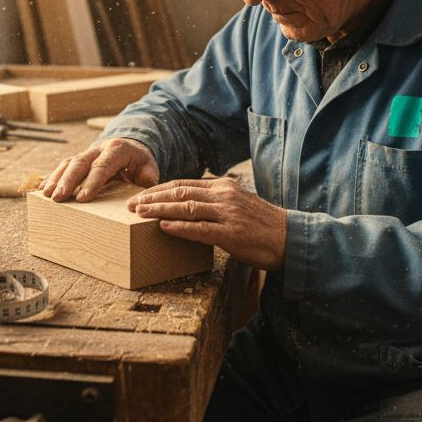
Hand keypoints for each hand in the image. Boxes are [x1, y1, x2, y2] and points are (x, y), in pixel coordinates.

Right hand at [41, 138, 158, 201]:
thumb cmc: (140, 161)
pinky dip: (52, 177)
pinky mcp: (78, 159)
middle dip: (67, 181)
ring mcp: (87, 153)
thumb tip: (140, 196)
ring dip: (56, 179)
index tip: (82, 198)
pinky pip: (63, 166)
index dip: (92, 182)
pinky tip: (43, 189)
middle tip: (58, 198)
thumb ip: (147, 179)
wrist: (131, 145)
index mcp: (118, 150)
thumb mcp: (149, 168)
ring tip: (46, 196)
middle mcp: (99, 148)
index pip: (102, 165)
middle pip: (80, 162)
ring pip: (68, 163)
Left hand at [128, 178, 286, 269]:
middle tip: (131, 205)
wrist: (290, 237)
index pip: (184, 183)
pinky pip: (200, 228)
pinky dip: (180, 226)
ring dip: (160, 209)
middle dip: (152, 198)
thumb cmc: (262, 225)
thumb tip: (188, 206)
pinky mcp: (231, 233)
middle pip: (180, 192)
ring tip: (139, 214)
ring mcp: (228, 213)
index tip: (140, 196)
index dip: (159, 189)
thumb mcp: (237, 205)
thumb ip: (215, 203)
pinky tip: (164, 227)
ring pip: (186, 207)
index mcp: (223, 187)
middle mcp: (224, 195)